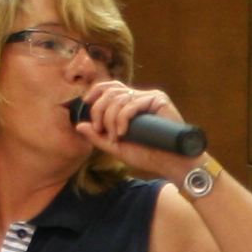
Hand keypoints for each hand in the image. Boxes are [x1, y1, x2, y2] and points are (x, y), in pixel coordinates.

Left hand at [71, 77, 194, 179]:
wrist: (171, 163)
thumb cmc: (148, 156)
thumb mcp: (117, 147)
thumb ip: (98, 137)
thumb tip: (79, 125)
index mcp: (131, 104)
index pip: (110, 87)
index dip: (96, 91)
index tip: (86, 103)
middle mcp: (140, 97)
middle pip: (110, 91)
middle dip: (99, 111)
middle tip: (101, 130)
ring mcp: (149, 97)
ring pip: (119, 98)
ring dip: (110, 118)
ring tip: (115, 136)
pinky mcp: (158, 100)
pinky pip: (131, 104)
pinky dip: (122, 118)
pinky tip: (123, 132)